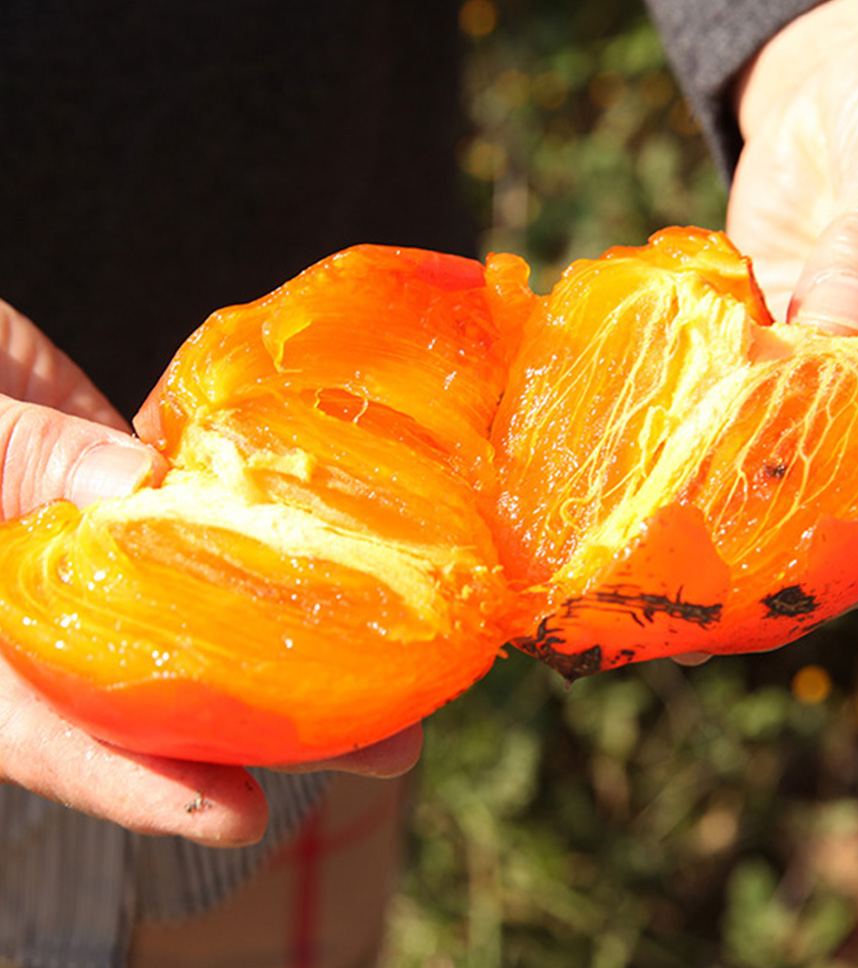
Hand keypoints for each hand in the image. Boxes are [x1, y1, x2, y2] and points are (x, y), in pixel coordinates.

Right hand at [0, 299, 419, 844]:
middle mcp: (49, 613)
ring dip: (294, 640)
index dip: (138, 784)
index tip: (237, 813)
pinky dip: (268, 542)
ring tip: (401, 670)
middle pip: (160, 694)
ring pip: (201, 613)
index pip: (49, 736)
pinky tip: (344, 555)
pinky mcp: (132, 492)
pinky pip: (208, 525)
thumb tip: (142, 492)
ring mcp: (101, 552)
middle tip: (385, 751)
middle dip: (272, 729)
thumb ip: (23, 464)